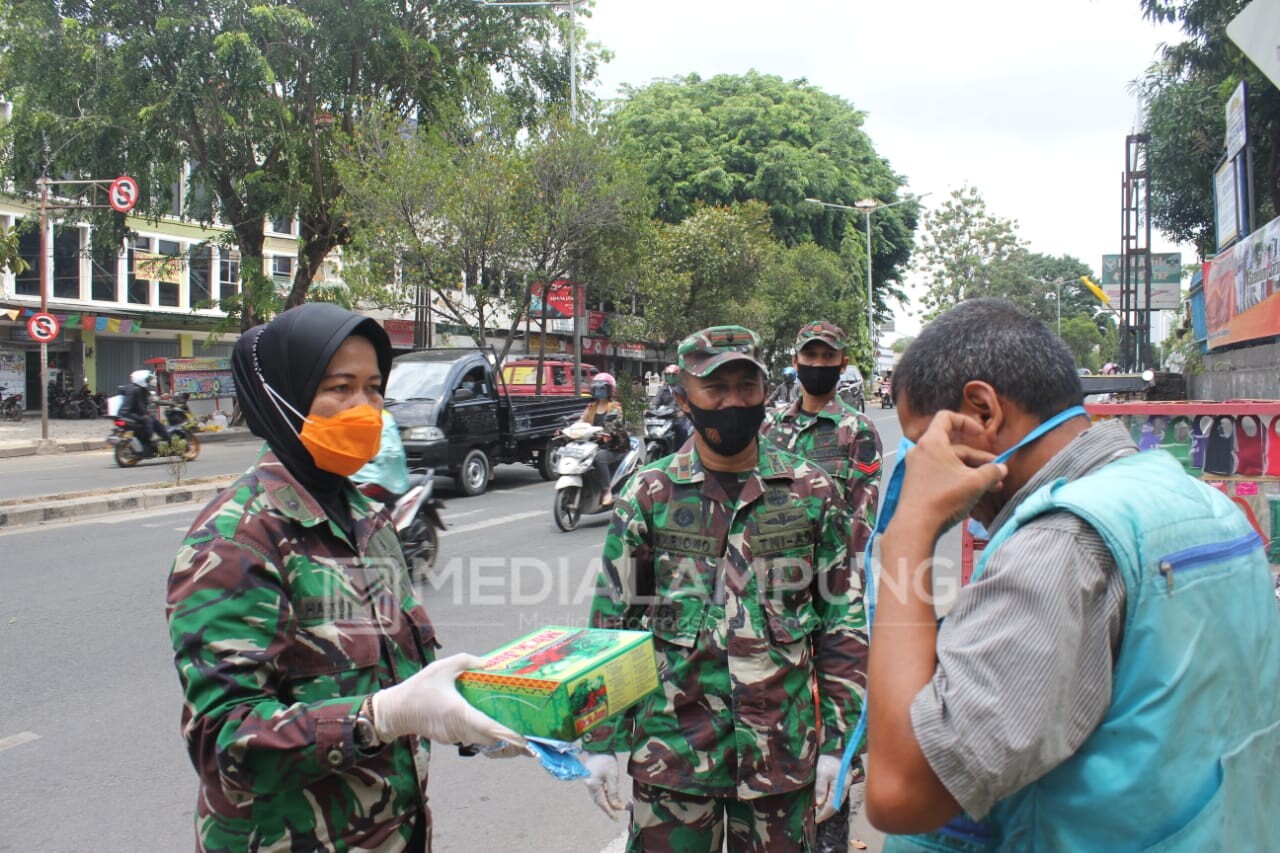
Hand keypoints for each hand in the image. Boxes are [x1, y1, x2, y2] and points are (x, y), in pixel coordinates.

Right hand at [372, 653, 526, 749]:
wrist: (393, 711)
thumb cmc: (417, 689)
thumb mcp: (442, 668)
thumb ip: (466, 662)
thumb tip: (488, 663)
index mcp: (458, 712)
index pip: (489, 728)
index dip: (509, 735)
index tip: (527, 739)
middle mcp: (459, 729)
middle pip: (492, 741)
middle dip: (513, 742)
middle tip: (534, 739)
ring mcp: (454, 736)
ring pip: (484, 743)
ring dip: (502, 742)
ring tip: (523, 738)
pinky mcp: (451, 738)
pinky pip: (474, 741)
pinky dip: (488, 739)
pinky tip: (500, 731)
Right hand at [582, 753, 625, 818]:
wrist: (598, 745)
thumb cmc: (606, 759)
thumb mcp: (612, 776)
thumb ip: (613, 792)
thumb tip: (616, 805)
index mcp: (592, 785)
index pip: (602, 803)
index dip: (610, 812)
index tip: (617, 819)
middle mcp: (589, 786)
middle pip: (599, 801)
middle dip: (610, 807)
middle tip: (621, 810)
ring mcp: (589, 782)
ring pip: (599, 797)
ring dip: (608, 801)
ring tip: (619, 804)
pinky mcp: (591, 779)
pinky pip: (598, 791)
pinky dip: (606, 795)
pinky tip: (612, 795)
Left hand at [814, 754, 850, 822]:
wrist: (835, 745)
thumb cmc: (827, 758)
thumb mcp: (821, 772)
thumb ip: (821, 788)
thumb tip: (819, 803)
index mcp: (840, 786)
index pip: (832, 805)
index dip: (824, 813)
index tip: (816, 819)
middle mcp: (845, 786)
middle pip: (836, 804)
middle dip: (827, 812)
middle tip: (818, 818)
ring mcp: (845, 783)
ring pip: (838, 800)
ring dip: (829, 807)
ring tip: (821, 811)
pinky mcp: (844, 779)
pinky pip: (839, 794)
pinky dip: (832, 800)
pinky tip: (827, 800)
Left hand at [890, 410, 1005, 542]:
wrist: (915, 526)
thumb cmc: (945, 498)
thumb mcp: (975, 483)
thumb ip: (992, 472)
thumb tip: (1002, 468)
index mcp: (932, 442)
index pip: (947, 417)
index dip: (966, 422)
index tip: (981, 434)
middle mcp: (921, 451)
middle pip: (954, 447)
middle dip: (979, 459)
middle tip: (998, 473)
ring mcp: (917, 468)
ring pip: (950, 464)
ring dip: (972, 472)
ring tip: (994, 487)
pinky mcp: (917, 484)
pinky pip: (941, 475)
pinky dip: (958, 479)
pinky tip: (976, 495)